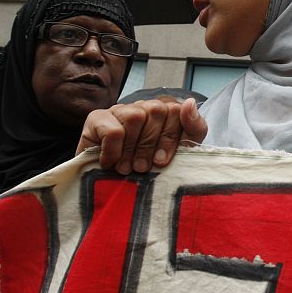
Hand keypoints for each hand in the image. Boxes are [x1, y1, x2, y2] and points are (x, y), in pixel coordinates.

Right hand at [76, 97, 206, 173]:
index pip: (176, 110)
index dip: (170, 139)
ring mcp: (120, 110)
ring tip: (127, 168)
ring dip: (132, 148)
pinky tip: (111, 163)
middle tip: (143, 168)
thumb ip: (194, 128)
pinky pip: (112, 129)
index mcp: (166, 113)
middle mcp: (143, 106)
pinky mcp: (97, 119)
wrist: (111, 189)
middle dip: (151, 145)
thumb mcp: (181, 153)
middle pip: (156, 111)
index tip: (162, 161)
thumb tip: (189, 102)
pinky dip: (114, 150)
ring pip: (135, 117)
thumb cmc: (151, 171)